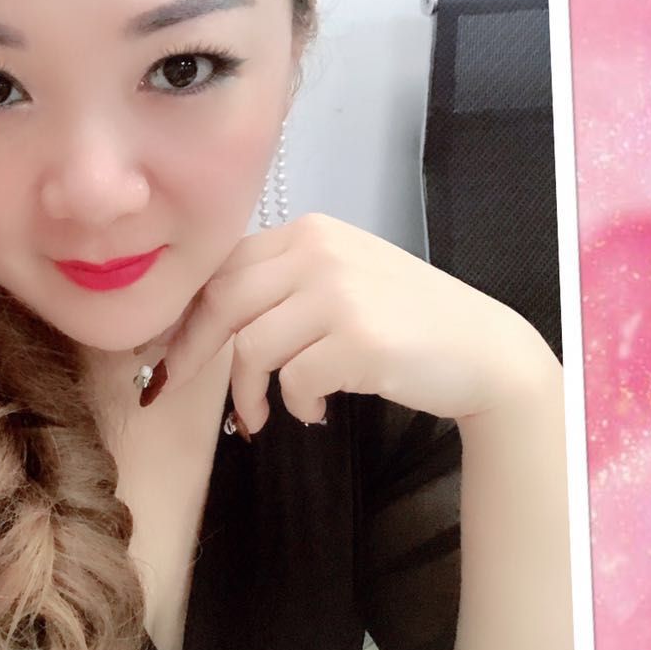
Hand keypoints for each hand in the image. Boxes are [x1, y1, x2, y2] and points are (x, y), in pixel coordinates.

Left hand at [137, 213, 554, 433]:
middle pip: (222, 300)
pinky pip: (294, 379)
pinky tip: (315, 412)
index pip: (223, 266)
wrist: (484, 350)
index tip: (166, 347)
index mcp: (309, 232)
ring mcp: (340, 292)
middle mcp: (319, 251)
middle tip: (172, 386)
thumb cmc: (405, 320)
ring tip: (262, 416)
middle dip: (189, 350)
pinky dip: (296, 405)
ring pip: (250, 346)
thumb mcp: (341, 280)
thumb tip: (203, 322)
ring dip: (246, 393)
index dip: (185, 312)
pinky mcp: (359, 337)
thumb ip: (282, 284)